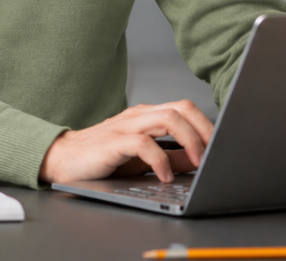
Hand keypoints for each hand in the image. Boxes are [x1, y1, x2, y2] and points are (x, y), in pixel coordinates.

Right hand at [38, 100, 212, 183]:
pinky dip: (160, 161)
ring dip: (190, 140)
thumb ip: (170, 157)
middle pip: (181, 108)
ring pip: (167, 118)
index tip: (222, 146)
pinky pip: (144, 144)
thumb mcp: (143, 159)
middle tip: (215, 153)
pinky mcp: (113, 142)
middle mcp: (138, 116)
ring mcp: (125, 126)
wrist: (63, 160)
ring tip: (198, 162)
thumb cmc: (102, 159)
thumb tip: (198, 160)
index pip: (185, 109)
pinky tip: (164, 177)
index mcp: (147, 116)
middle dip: (205, 129)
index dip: (207, 125)